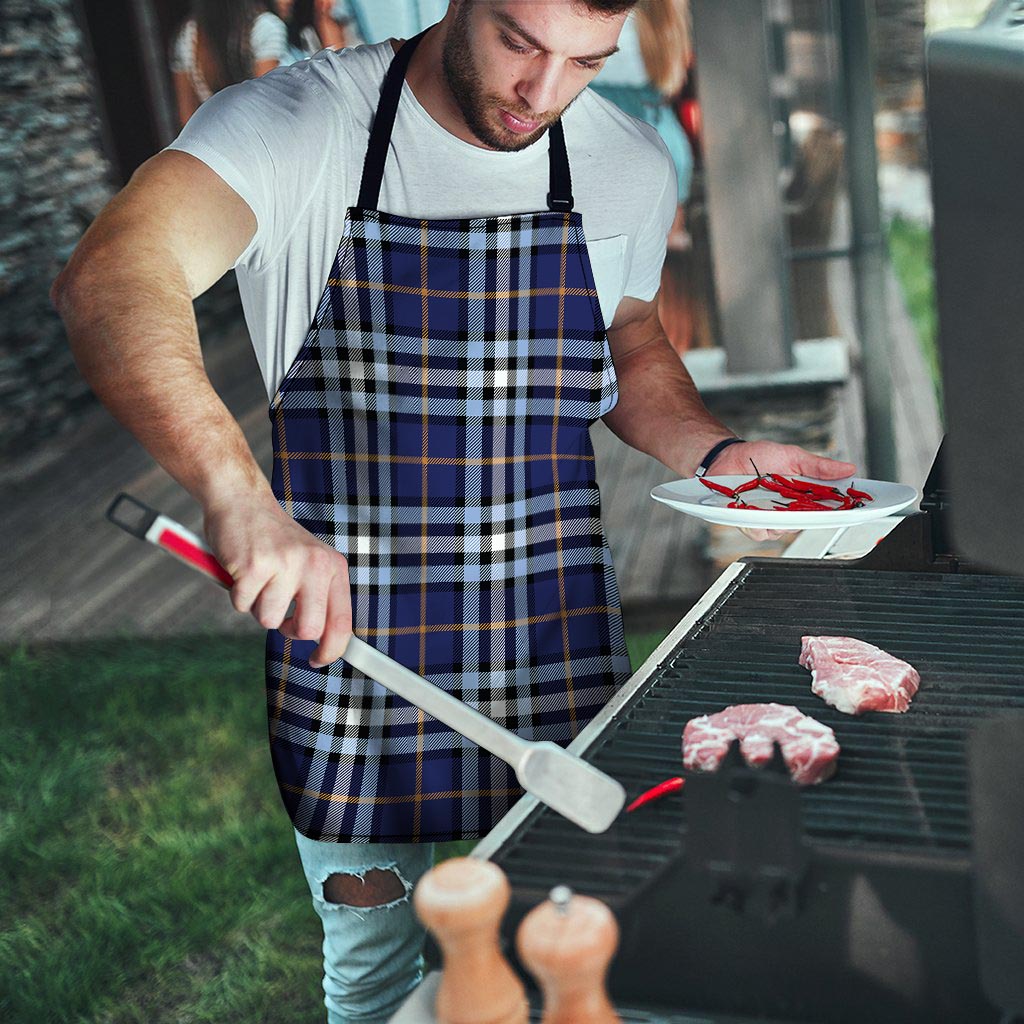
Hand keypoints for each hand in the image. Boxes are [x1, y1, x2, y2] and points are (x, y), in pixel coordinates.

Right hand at [203, 493, 351, 667]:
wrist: (242, 500)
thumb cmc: (273, 539)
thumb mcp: (309, 562)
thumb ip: (319, 596)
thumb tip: (324, 642)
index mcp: (332, 566)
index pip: (342, 621)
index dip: (332, 650)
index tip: (318, 660)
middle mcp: (314, 564)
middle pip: (308, 629)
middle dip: (288, 630)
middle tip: (279, 613)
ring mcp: (285, 564)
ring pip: (269, 620)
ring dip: (257, 606)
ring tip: (258, 578)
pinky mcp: (254, 566)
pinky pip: (242, 605)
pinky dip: (237, 594)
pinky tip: (242, 570)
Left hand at [707, 440, 856, 542]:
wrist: (727, 458)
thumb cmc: (759, 457)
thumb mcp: (793, 456)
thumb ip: (819, 466)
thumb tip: (848, 468)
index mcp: (804, 495)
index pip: (829, 508)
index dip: (844, 511)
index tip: (857, 509)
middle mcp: (790, 510)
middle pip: (809, 523)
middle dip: (810, 515)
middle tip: (804, 502)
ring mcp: (771, 518)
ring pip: (784, 531)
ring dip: (779, 518)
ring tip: (770, 499)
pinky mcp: (751, 523)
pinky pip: (760, 532)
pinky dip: (757, 522)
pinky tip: (752, 508)